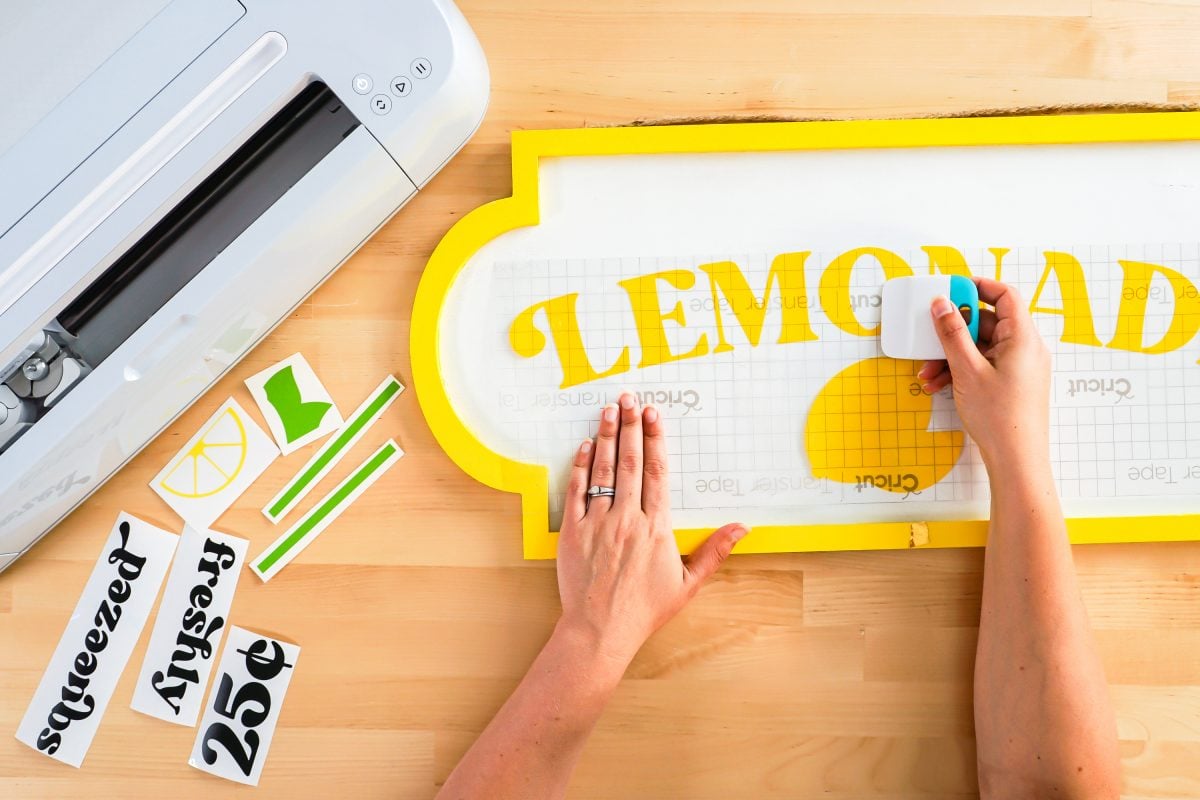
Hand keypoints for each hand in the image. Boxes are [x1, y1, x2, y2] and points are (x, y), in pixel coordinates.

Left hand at [556, 392, 748, 667]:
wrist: (600, 631)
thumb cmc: (644, 611)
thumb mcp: (687, 583)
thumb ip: (714, 551)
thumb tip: (742, 528)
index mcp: (656, 528)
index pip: (657, 472)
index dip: (655, 440)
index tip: (653, 416)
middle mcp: (627, 518)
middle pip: (629, 462)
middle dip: (629, 426)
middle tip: (630, 399)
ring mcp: (597, 523)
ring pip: (602, 470)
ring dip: (604, 436)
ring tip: (607, 410)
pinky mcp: (572, 532)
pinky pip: (576, 491)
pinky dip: (579, 466)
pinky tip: (584, 446)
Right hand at [917, 277, 1051, 471]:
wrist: (1015, 459)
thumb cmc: (1000, 418)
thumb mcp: (967, 371)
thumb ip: (952, 334)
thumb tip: (943, 305)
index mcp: (1023, 339)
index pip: (1005, 296)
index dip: (979, 287)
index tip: (952, 289)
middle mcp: (1025, 349)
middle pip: (988, 323)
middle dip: (954, 331)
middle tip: (931, 336)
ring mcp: (1018, 367)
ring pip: (981, 347)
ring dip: (952, 355)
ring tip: (930, 371)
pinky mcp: (1010, 383)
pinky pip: (983, 365)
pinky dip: (961, 369)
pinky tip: (940, 383)